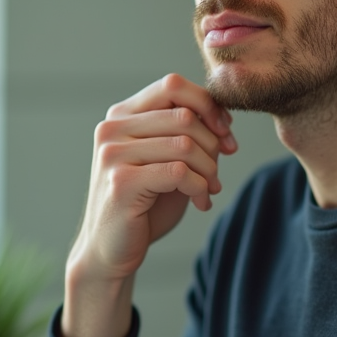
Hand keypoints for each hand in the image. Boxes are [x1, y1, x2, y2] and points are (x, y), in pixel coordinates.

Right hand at [61, 74, 236, 336]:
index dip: (207, 104)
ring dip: (209, 169)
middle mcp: (112, 129)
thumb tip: (222, 116)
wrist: (111, 251)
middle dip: (213, 144)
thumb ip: (184, 133)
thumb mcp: (166, 159)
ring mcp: (113, 154)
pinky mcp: (122, 182)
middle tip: (218, 170)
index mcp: (122, 115)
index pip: (172, 85)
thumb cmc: (143, 204)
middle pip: (184, 115)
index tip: (225, 132)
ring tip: (209, 188)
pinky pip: (179, 172)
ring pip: (185, 144)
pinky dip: (200, 186)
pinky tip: (200, 201)